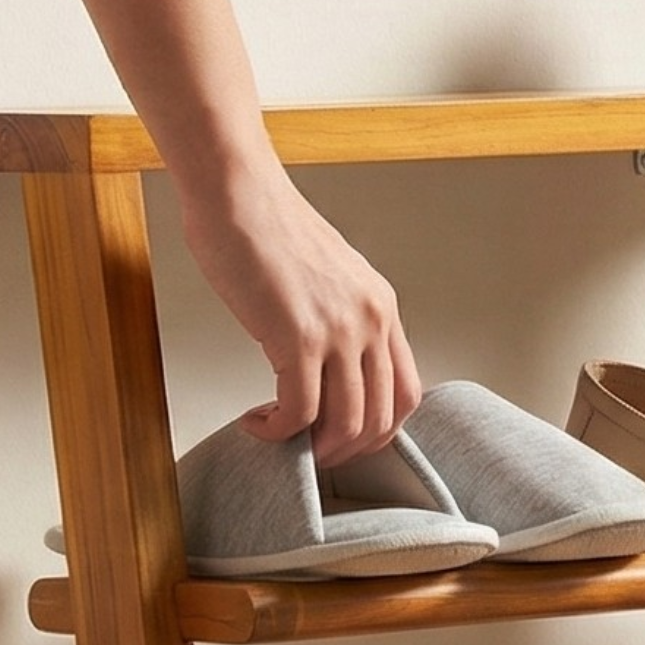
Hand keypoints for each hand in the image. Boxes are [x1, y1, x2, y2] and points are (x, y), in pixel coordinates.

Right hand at [176, 162, 420, 464]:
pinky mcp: (298, 338)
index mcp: (381, 308)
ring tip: (282, 439)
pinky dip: (278, 431)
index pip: (406, 392)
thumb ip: (337, 320)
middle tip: (311, 452)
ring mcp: (338, 332)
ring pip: (346, 424)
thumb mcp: (327, 278)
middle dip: (345, 449)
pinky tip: (257, 423)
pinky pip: (299, 412)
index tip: (347, 438)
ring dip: (314, 448)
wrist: (238, 193)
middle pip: (380, 418)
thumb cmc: (267, 228)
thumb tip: (323, 366)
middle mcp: (370, 322)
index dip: (380, 430)